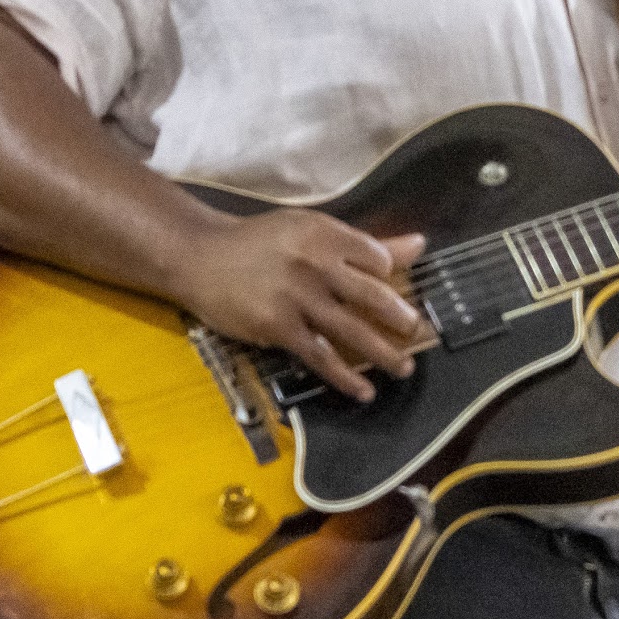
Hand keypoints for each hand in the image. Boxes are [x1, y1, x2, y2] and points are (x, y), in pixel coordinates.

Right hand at [167, 209, 427, 400]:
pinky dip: (345, 376)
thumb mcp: (310, 229)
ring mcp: (297, 298)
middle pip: (372, 295)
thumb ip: (364, 242)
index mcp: (325, 235)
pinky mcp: (278, 327)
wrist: (199, 256)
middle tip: (419, 331)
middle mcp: (314, 265)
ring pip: (352, 330)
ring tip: (404, 367)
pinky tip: (363, 389)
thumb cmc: (259, 241)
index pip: (377, 258)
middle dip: (401, 318)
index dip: (393, 275)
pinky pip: (320, 356)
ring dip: (383, 353)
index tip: (402, 290)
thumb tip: (419, 245)